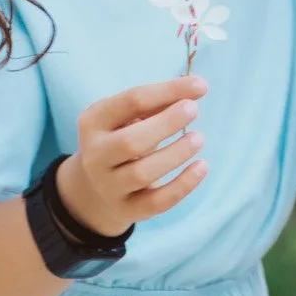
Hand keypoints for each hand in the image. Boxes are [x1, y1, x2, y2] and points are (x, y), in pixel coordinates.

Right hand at [58, 78, 207, 239]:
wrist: (96, 185)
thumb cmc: (122, 136)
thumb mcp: (129, 116)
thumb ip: (159, 101)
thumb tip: (195, 88)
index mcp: (94, 121)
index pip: (131, 101)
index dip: (168, 91)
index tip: (201, 86)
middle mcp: (95, 155)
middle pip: (130, 141)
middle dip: (166, 124)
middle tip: (194, 110)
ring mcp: (108, 186)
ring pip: (143, 173)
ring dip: (176, 154)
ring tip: (199, 138)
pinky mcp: (127, 209)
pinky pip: (156, 202)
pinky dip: (182, 185)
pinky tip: (202, 167)